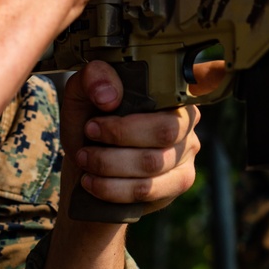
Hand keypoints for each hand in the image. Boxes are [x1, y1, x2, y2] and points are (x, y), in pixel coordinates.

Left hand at [60, 61, 200, 216]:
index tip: (110, 106)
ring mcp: (186, 155)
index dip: (178, 87)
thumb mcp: (82, 92)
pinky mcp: (177, 184)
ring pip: (152, 163)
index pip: (181, 89)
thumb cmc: (90, 122)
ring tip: (85, 157)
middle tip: (90, 132)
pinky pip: (148, 190)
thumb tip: (109, 96)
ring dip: (110, 163)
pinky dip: (113, 187)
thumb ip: (93, 78)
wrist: (83, 163)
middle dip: (119, 134)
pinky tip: (92, 181)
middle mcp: (186, 123)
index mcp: (170, 93)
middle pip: (164, 131)